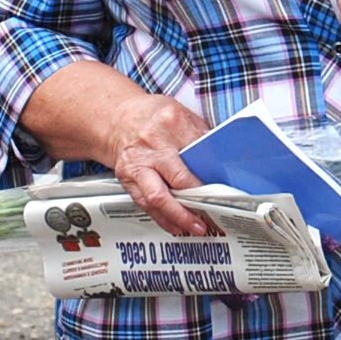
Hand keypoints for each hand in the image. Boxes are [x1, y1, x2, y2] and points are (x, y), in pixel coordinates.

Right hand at [103, 91, 213, 235]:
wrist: (117, 118)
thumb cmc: (152, 116)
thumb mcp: (180, 112)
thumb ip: (199, 134)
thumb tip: (219, 160)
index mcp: (170, 123)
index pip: (198, 153)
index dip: (211, 173)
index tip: (223, 189)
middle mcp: (151, 144)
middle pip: (178, 178)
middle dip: (197, 200)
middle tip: (212, 211)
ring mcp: (137, 163)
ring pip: (158, 197)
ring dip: (179, 216)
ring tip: (195, 226)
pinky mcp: (127, 178)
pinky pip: (145, 204)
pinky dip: (162, 218)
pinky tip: (175, 225)